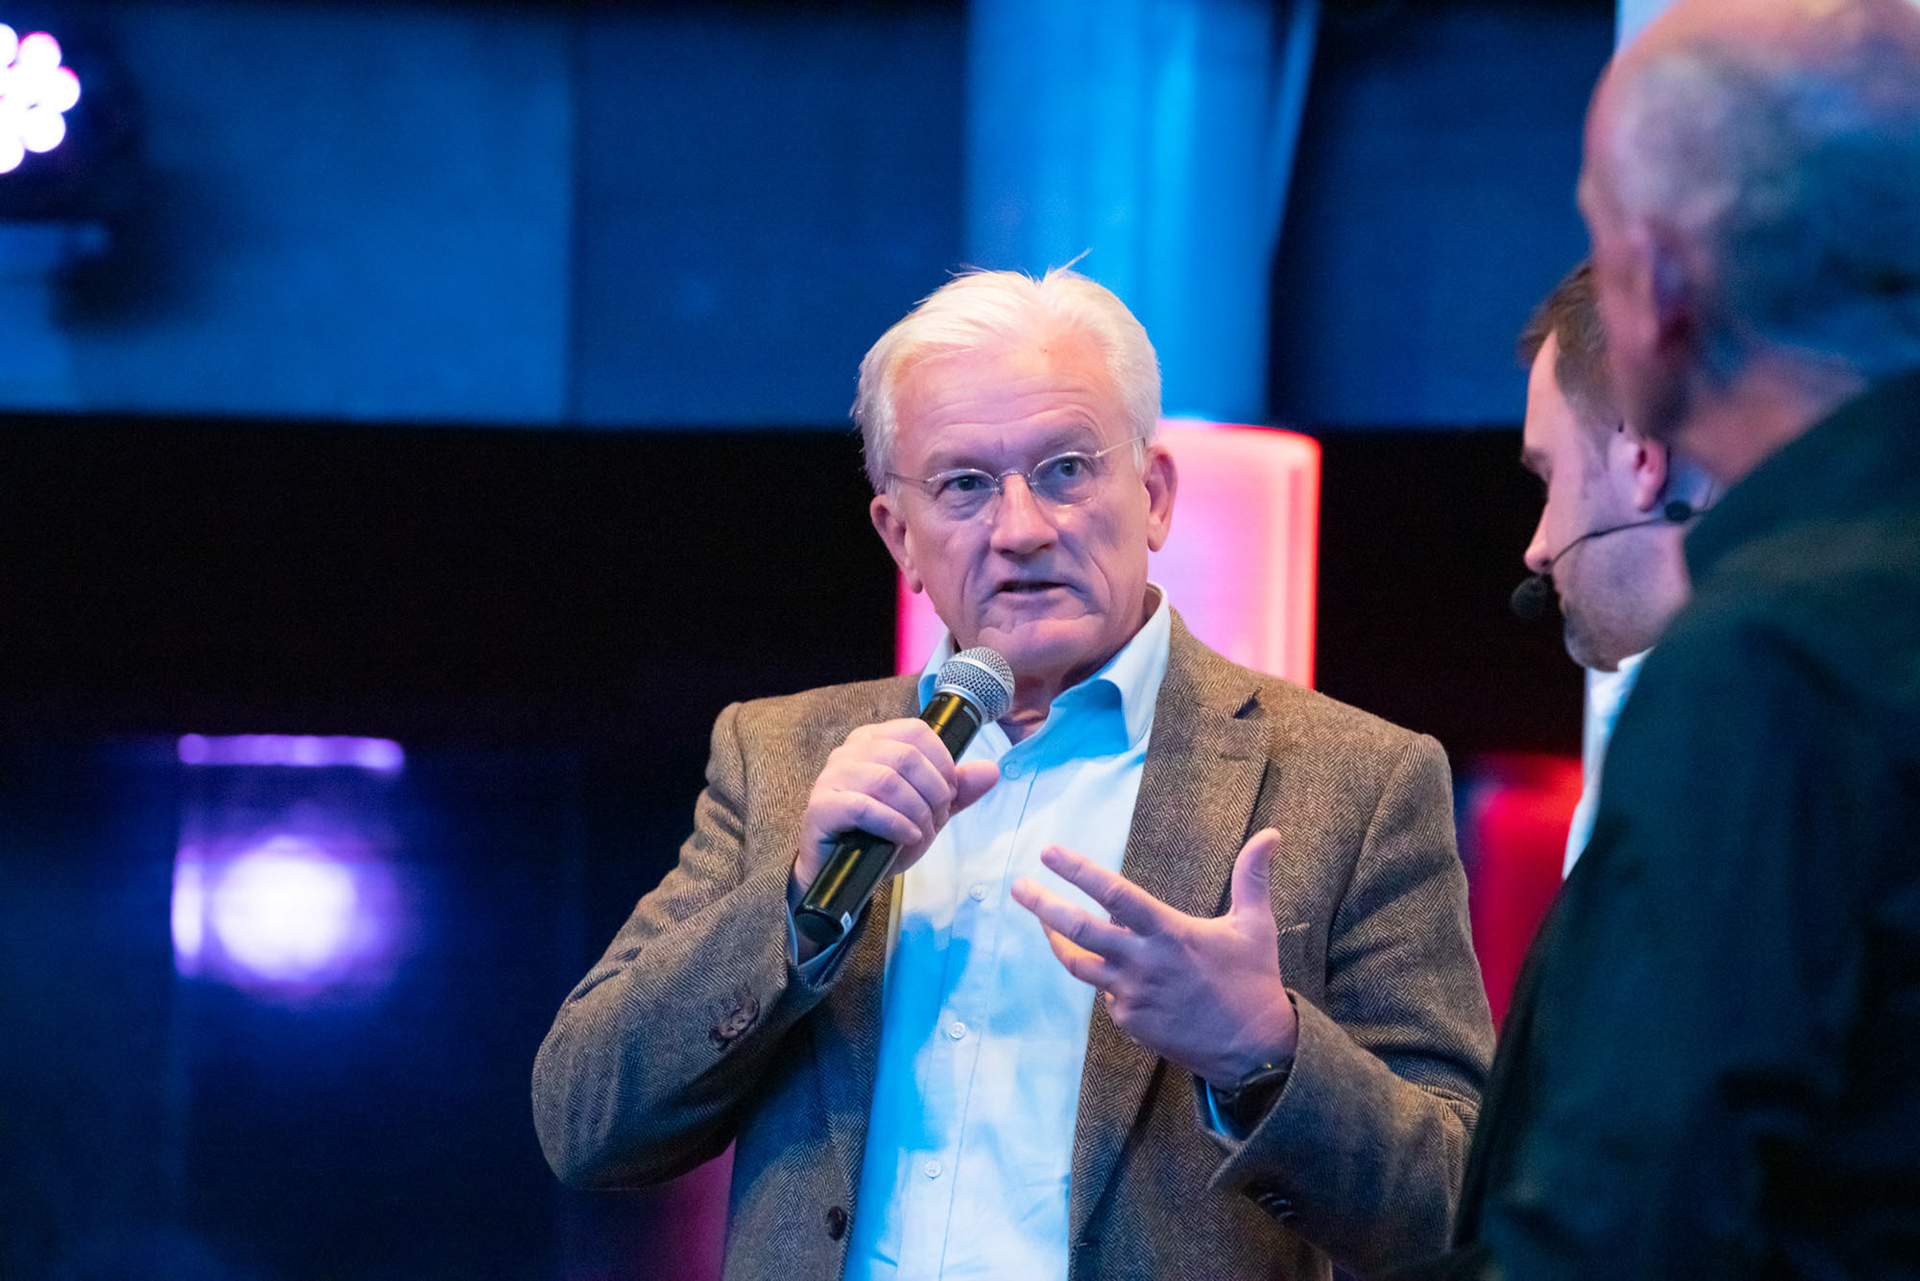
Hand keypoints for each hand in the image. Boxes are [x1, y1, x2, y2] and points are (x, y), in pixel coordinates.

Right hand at [793, 718, 999, 893]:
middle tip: (938, 818)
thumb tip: (992, 770)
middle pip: (906, 756)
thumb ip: (957, 791)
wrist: (845, 875)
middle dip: (933, 792)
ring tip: (922, 831)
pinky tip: (907, 837)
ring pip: (887, 780)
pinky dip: (895, 824)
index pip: (917, 732)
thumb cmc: (882, 835)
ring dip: (916, 810)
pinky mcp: (821, 807)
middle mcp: (849, 752)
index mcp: (874, 740)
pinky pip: (863, 807)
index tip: (949, 794)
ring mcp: (831, 778)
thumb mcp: (927, 811)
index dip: (943, 763)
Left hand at [1010, 828, 1297, 1086]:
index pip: (1113, 893)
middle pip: (1079, 930)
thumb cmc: (1253, 981)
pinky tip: (1113, 970)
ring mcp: (1131, 994)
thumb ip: (1252, 877)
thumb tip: (1271, 833)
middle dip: (1042, 906)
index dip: (1078, 871)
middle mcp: (1143, 961)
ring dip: (1056, 942)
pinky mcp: (1129, 1021)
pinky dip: (1105, 978)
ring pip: (1079, 965)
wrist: (1253, 1051)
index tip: (1049, 853)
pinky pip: (1105, 993)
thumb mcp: (1255, 925)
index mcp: (1169, 931)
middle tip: (1018, 886)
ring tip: (1041, 922)